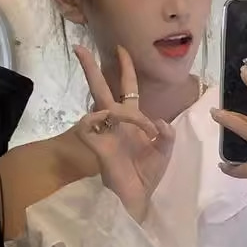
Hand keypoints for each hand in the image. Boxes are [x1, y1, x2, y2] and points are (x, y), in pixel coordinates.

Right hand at [73, 46, 175, 223]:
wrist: (137, 198)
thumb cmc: (146, 176)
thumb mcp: (164, 152)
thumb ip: (166, 135)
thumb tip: (160, 122)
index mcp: (131, 120)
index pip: (127, 88)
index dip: (126, 69)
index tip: (122, 50)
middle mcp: (115, 122)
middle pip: (100, 88)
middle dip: (90, 68)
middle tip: (80, 47)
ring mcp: (105, 131)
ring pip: (98, 103)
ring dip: (119, 105)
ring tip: (141, 124)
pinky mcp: (97, 144)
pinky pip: (92, 123)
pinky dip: (106, 118)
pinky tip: (120, 124)